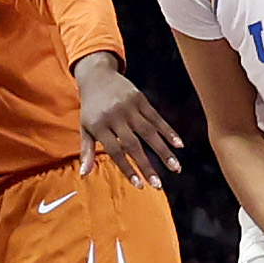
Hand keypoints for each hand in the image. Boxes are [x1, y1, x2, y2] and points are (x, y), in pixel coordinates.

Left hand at [73, 54, 185, 186]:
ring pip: (149, 132)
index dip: (128, 169)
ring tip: (175, 168)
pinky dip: (168, 131)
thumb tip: (84, 174)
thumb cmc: (91, 107)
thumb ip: (86, 151)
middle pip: (133, 145)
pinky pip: (156, 118)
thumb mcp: (85, 127)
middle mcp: (115, 117)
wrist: (97, 76)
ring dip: (163, 151)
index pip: (115, 152)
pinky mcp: (140, 99)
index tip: (140, 185)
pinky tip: (179, 145)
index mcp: (99, 126)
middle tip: (159, 185)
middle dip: (147, 166)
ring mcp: (129, 107)